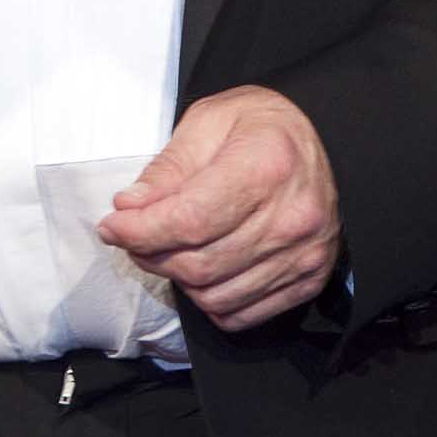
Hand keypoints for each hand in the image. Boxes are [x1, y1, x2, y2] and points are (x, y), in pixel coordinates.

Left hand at [94, 85, 341, 331]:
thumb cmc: (261, 126)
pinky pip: (241, 315)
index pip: (190, 220)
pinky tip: (201, 271)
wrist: (324, 140)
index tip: (112, 226)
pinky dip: (209, 301)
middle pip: (199, 264)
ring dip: (177, 279)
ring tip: (166, 249)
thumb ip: (168, 168)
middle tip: (132, 236)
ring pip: (215, 295)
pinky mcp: (309, 280)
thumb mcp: (209, 121)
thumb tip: (129, 208)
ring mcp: (305, 254)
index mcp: (267, 166)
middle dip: (150, 255)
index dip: (140, 231)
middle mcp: (292, 217)